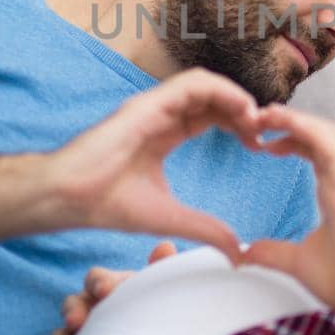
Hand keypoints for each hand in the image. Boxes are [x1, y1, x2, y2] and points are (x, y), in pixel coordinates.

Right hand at [0, 68, 260, 256]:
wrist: (68, 198)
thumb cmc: (105, 204)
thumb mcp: (169, 218)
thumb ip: (205, 228)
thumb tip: (238, 250)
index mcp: (164, 135)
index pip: (209, 116)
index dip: (238, 125)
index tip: (260, 145)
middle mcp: (159, 115)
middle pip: (211, 97)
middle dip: (243, 109)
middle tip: (266, 132)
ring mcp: (152, 107)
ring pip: (205, 84)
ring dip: (236, 97)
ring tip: (257, 120)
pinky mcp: (146, 105)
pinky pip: (191, 84)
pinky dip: (222, 91)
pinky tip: (241, 110)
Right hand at [48, 241, 177, 334]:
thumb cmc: (157, 308)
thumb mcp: (160, 290)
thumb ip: (160, 269)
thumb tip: (165, 246)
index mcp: (111, 287)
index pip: (97, 278)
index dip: (99, 282)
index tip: (105, 291)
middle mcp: (91, 306)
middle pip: (74, 303)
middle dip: (73, 311)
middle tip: (75, 321)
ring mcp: (82, 331)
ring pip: (64, 331)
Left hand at [240, 105, 334, 322]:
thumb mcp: (295, 261)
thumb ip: (271, 252)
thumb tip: (244, 253)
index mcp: (333, 192)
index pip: (312, 149)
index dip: (288, 137)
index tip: (259, 138)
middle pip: (318, 133)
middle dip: (289, 120)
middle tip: (255, 117)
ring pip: (326, 132)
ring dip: (296, 119)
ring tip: (265, 114)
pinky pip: (330, 145)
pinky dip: (306, 129)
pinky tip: (281, 126)